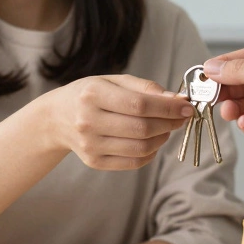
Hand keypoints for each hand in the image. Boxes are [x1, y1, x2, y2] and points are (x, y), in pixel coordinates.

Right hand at [36, 74, 193, 170]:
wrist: (57, 118)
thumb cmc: (90, 95)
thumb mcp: (113, 81)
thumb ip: (145, 88)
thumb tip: (177, 100)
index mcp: (92, 94)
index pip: (139, 104)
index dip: (168, 107)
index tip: (186, 106)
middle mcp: (88, 121)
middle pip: (142, 128)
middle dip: (170, 123)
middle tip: (182, 117)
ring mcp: (90, 145)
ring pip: (141, 148)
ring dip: (163, 138)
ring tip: (167, 128)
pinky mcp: (94, 162)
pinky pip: (133, 162)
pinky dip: (150, 152)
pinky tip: (152, 141)